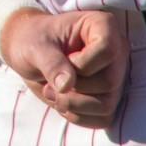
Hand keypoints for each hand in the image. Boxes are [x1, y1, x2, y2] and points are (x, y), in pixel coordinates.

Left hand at [0, 7, 128, 128]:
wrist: (29, 52)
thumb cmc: (33, 40)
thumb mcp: (35, 46)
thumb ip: (51, 63)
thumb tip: (67, 85)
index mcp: (103, 26)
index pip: (107, 51)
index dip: (81, 64)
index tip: (64, 58)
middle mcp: (117, 51)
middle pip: (109, 82)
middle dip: (74, 88)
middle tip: (49, 83)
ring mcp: (116, 77)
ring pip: (107, 105)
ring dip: (73, 105)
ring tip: (52, 92)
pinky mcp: (109, 98)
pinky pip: (104, 119)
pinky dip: (78, 116)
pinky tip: (62, 102)